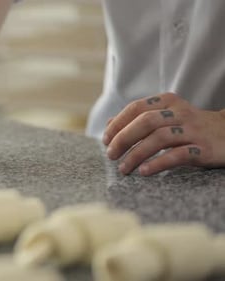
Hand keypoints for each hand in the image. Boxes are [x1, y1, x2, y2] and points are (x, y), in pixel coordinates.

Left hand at [103, 93, 224, 175]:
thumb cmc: (189, 127)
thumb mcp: (165, 117)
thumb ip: (138, 119)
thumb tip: (109, 124)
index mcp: (168, 102)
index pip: (136, 108)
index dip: (117, 124)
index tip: (105, 140)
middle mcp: (180, 113)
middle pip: (145, 122)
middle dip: (123, 139)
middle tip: (110, 155)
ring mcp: (193, 130)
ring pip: (159, 138)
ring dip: (136, 154)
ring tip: (123, 168)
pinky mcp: (203, 149)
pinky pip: (178, 155)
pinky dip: (158, 163)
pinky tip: (144, 172)